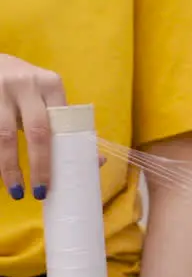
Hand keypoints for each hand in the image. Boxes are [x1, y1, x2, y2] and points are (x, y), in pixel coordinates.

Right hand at [0, 54, 65, 200]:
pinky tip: (0, 173)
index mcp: (50, 84)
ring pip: (4, 136)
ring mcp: (0, 92)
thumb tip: (97, 161)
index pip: (60, 122)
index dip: (60, 152)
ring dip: (9, 167)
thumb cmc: (26, 87)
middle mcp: (26, 85)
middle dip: (39, 164)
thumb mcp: (47, 96)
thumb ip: (65, 123)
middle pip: (36, 131)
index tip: (59, 179)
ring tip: (16, 191)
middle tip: (40, 192)